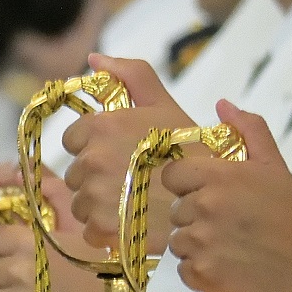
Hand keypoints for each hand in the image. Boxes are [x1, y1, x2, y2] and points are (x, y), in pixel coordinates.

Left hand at [61, 53, 191, 250]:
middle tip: (134, 180)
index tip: (123, 155)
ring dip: (101, 207)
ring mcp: (96, 196)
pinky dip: (107, 232)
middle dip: (98, 178)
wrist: (218, 198)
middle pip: (75, 173)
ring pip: (80, 204)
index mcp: (102, 125)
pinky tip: (134, 224)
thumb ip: (132, 76)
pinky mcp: (104, 229)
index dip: (96, 147)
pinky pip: (90, 231)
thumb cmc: (193, 150)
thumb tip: (94, 59)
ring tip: (136, 203)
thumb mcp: (166, 106)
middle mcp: (93, 158)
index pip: (73, 138)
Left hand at [161, 101, 291, 291]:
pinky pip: (184, 270)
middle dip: (195, 215)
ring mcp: (201, 243)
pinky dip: (201, 270)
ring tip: (229, 246)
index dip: (187, 183)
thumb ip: (249, 131)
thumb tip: (222, 105)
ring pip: (178, 241)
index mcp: (219, 177)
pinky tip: (227, 266)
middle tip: (227, 222)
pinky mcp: (202, 275)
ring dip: (197, 244)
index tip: (208, 192)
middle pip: (175, 209)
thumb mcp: (276, 166)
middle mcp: (204, 207)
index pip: (172, 174)